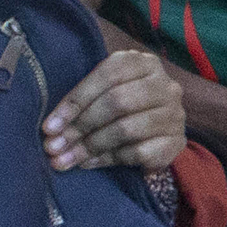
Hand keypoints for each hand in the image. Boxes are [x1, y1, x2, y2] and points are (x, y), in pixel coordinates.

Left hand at [45, 45, 184, 172]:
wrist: (154, 133)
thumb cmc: (119, 108)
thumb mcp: (102, 93)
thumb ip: (81, 103)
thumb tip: (51, 132)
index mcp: (144, 64)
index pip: (108, 75)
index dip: (75, 101)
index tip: (49, 127)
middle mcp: (165, 85)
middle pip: (118, 102)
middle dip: (80, 126)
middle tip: (54, 146)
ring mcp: (175, 114)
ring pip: (127, 129)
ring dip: (90, 146)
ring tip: (66, 159)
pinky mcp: (177, 141)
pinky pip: (139, 152)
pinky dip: (109, 159)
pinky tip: (90, 163)